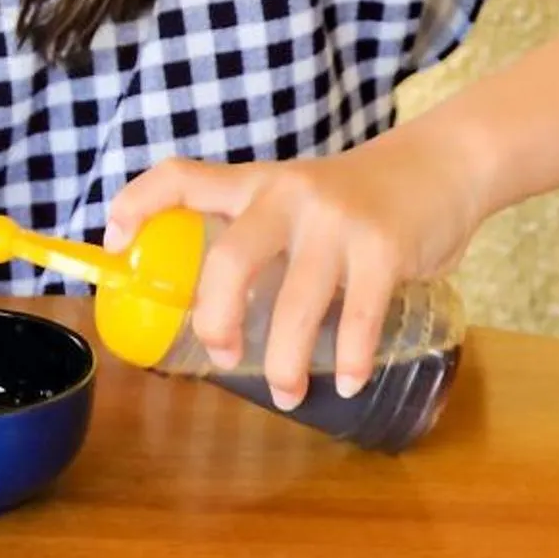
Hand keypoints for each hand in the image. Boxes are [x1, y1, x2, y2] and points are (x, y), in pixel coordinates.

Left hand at [104, 131, 484, 405]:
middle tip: (221, 354)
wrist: (446, 165)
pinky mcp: (385, 248)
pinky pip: (358, 318)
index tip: (111, 245)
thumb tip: (212, 308)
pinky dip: (349, 360)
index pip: (180, 178)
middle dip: (216, 320)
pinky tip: (346, 381)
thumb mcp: (297, 199)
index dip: (136, 206)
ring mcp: (337, 222)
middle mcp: (288, 196)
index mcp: (255, 185)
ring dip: (285, 362)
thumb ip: (258, 238)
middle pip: (229, 261)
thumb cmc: (358, 198)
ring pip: (295, 305)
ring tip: (286, 392)